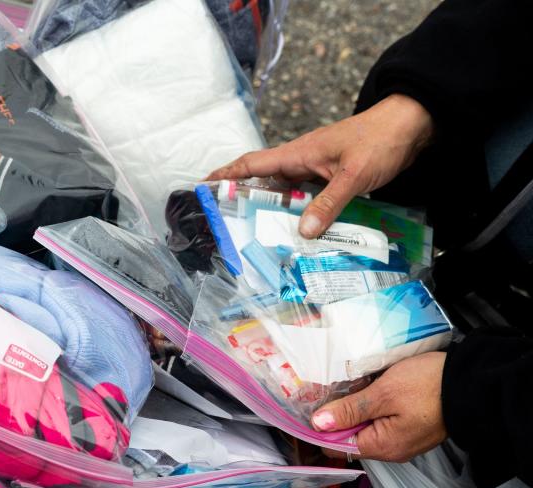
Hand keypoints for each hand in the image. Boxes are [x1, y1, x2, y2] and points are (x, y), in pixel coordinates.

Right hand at [206, 94, 433, 238]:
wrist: (413, 124)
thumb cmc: (381, 140)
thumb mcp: (354, 174)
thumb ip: (329, 203)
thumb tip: (304, 232)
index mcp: (298, 152)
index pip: (253, 164)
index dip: (226, 174)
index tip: (203, 186)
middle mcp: (302, 160)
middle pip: (264, 181)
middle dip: (242, 198)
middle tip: (225, 222)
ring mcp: (317, 168)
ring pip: (286, 191)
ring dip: (272, 209)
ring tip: (257, 234)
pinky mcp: (332, 176)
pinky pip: (307, 196)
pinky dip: (298, 212)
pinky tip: (298, 230)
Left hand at [313, 352, 446, 462]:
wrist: (471, 380)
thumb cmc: (428, 386)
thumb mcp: (383, 394)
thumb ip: (349, 410)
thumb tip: (318, 423)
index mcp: (382, 447)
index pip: (336, 447)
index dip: (321, 428)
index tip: (312, 405)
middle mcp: (391, 450)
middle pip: (349, 437)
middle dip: (339, 415)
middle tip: (333, 389)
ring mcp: (402, 439)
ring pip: (365, 426)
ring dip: (356, 408)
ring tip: (353, 386)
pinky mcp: (410, 426)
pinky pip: (381, 420)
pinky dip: (372, 406)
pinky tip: (371, 388)